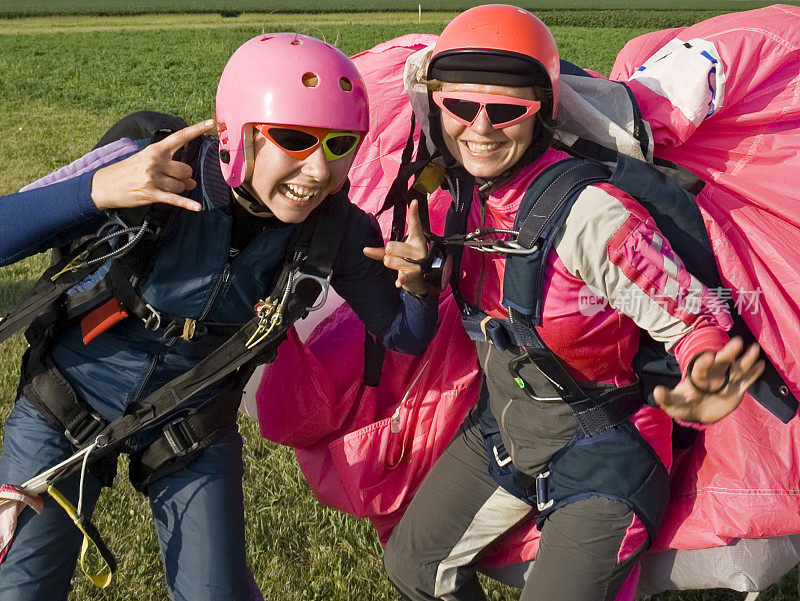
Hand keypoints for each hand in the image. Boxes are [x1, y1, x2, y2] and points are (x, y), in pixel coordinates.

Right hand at [90, 119, 215, 211]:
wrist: (103, 185)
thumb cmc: (127, 172)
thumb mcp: (146, 162)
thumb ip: (171, 168)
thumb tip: (192, 182)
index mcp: (155, 150)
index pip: (180, 137)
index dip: (196, 129)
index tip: (211, 122)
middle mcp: (155, 162)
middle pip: (186, 170)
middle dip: (183, 178)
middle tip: (172, 180)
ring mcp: (153, 178)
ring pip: (181, 186)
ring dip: (178, 190)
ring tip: (163, 188)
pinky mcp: (152, 194)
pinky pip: (175, 199)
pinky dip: (187, 204)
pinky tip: (197, 208)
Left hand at [363, 200, 430, 295]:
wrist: (421, 280)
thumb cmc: (407, 262)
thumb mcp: (396, 253)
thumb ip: (381, 251)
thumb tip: (365, 250)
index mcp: (416, 239)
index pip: (414, 224)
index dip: (413, 213)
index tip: (413, 201)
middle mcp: (418, 248)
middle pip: (390, 246)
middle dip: (388, 254)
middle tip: (399, 258)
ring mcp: (418, 262)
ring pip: (389, 260)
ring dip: (391, 265)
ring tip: (401, 267)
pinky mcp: (414, 274)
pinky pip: (402, 275)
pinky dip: (400, 280)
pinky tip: (398, 283)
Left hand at [653, 336, 764, 423]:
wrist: (697, 413)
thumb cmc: (683, 406)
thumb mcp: (673, 405)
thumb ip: (666, 398)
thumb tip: (656, 392)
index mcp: (697, 377)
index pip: (700, 368)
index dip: (704, 362)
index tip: (709, 356)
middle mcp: (713, 376)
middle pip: (722, 363)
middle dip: (728, 353)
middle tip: (737, 342)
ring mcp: (726, 382)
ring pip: (737, 369)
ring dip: (746, 360)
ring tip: (754, 348)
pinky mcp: (737, 390)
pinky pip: (746, 381)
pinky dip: (753, 374)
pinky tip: (761, 364)